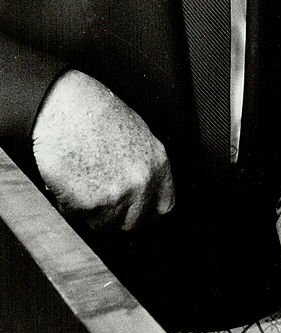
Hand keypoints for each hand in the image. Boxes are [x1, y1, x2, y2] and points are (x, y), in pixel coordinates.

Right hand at [32, 69, 174, 228]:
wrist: (65, 109)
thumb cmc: (96, 115)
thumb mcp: (137, 137)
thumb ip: (145, 167)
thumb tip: (143, 189)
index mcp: (158, 163)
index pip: (163, 206)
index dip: (145, 210)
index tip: (133, 209)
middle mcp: (143, 182)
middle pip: (133, 222)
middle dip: (115, 215)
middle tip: (100, 195)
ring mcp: (118, 195)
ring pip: (104, 224)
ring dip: (91, 211)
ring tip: (83, 181)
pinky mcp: (90, 203)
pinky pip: (79, 217)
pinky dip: (70, 205)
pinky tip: (69, 181)